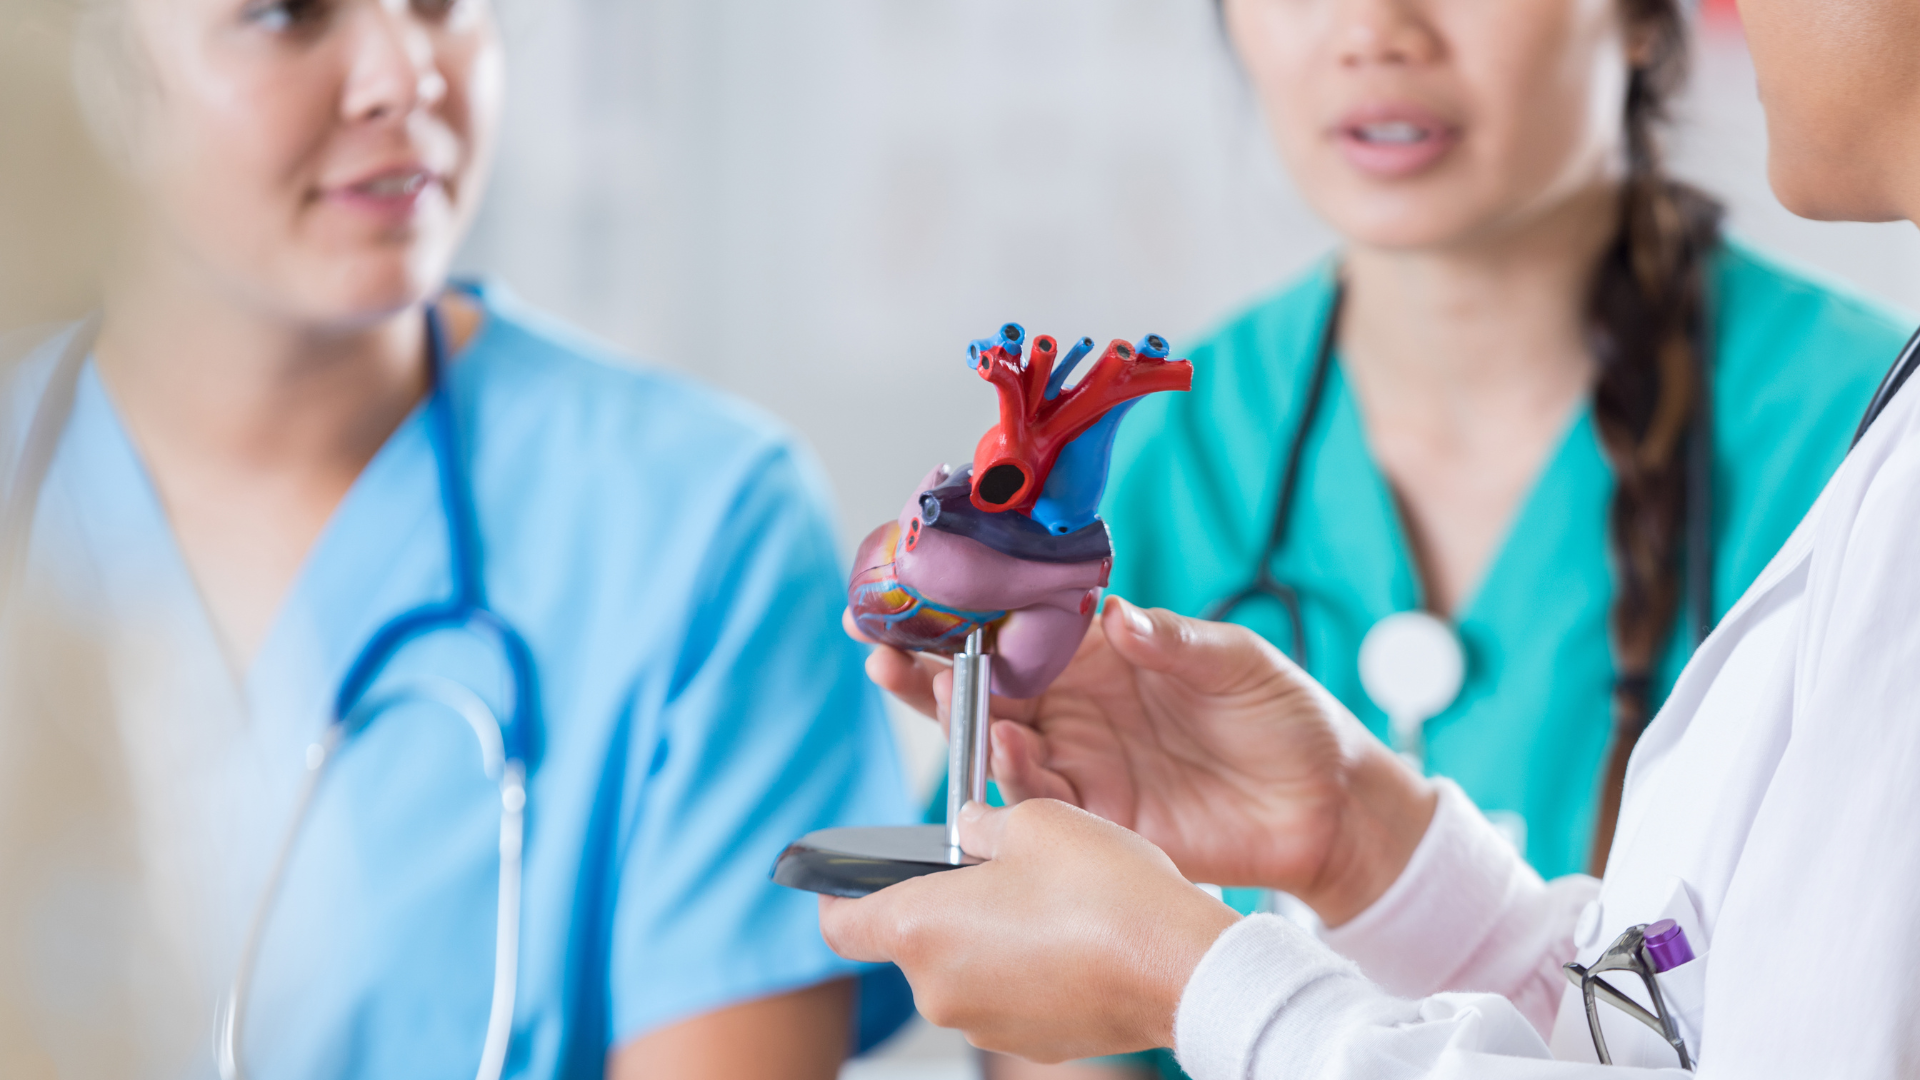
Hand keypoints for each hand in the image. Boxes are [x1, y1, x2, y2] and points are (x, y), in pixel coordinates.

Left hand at [818, 799, 1239, 1062]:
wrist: (1180, 967)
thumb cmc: (1103, 892)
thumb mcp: (1033, 821)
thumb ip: (982, 824)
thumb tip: (973, 829)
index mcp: (920, 930)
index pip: (840, 925)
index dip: (836, 896)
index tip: (845, 879)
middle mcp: (940, 990)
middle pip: (913, 943)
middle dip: (944, 904)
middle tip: (998, 867)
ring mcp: (987, 1024)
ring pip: (965, 969)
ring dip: (989, 936)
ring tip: (1049, 900)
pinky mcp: (1034, 1043)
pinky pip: (1010, 995)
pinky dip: (1026, 967)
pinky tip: (1073, 937)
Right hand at [852, 598, 1434, 925]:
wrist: (1328, 807)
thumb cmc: (1287, 717)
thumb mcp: (1237, 662)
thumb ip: (1175, 641)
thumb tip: (1116, 615)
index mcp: (1105, 650)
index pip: (1022, 624)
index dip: (970, 609)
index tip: (920, 590)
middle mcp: (1080, 703)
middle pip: (985, 684)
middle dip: (928, 666)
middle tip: (882, 645)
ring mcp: (1084, 760)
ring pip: (995, 739)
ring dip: (955, 717)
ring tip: (928, 687)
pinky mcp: (1098, 818)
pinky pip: (1037, 801)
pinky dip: (1010, 778)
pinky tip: (1001, 749)